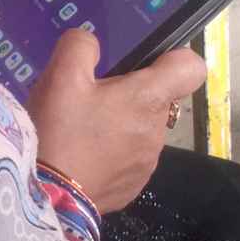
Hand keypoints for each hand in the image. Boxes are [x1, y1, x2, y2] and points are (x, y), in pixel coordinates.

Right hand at [28, 30, 206, 213]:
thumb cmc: (59, 131)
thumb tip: (91, 42)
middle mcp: (158, 131)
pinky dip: (111, 154)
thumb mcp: (60, 77)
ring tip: (81, 131)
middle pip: (158, 99)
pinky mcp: (133, 187)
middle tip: (90, 99)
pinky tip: (82, 156)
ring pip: (141, 130)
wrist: (47, 197)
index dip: (174, 58)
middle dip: (130, 94)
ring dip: (120, 125)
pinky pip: (129, 159)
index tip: (144, 63)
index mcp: (149, 98)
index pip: (192, 68)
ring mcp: (148, 163)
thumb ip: (80, 46)